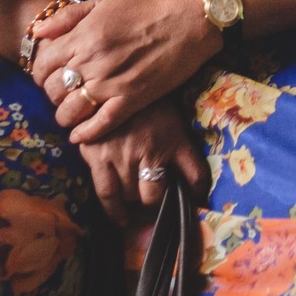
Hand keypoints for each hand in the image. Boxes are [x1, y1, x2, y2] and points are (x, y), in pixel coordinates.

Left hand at [29, 0, 220, 142]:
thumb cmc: (146, 6)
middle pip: (53, 89)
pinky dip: (86, 134)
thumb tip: (38, 32)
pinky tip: (78, 136)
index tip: (47, 74)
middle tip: (59, 92)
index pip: (43, 64)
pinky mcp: (133, 100)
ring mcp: (112, 83)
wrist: (187, 19)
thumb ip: (68, 16)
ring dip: (64, 115)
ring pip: (71, 110)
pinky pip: (101, 124)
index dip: (39, 72)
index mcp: (84, 36)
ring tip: (68, 113)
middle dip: (50, 93)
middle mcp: (93, 62)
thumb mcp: (104, 2)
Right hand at [78, 95, 207, 227]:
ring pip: (131, 196)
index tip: (197, 203)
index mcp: (174, 139)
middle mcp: (150, 152)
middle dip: (155, 201)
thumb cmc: (148, 100)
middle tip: (153, 201)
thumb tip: (196, 180)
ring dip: (134, 201)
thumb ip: (183, 147)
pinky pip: (106, 193)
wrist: (112, 77)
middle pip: (155, 195)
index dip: (198, 193)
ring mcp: (122, 156)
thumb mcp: (173, 117)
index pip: (195, 175)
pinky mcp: (97, 157)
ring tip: (135, 203)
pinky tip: (120, 217)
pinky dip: (114, 210)